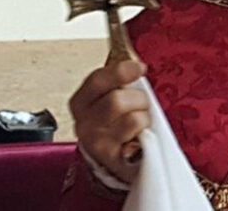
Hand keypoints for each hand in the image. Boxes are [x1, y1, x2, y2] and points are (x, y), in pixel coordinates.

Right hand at [69, 60, 150, 182]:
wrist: (111, 159)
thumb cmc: (113, 124)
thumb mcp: (108, 100)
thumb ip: (118, 84)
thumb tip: (137, 67)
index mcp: (81, 102)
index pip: (97, 80)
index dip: (121, 71)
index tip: (141, 68)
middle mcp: (84, 123)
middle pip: (116, 101)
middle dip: (139, 99)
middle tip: (141, 105)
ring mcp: (97, 143)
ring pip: (133, 119)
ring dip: (145, 118)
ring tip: (140, 123)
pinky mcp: (113, 158)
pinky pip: (139, 139)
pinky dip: (146, 134)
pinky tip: (140, 137)